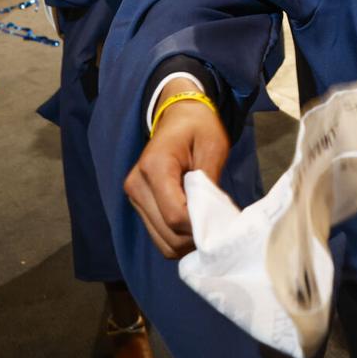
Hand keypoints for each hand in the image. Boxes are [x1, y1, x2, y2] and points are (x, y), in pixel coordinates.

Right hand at [124, 81, 228, 258]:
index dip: (200, 226)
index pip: (175, 215)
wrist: (179, 116)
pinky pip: (159, 236)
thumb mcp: (213, 147)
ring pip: (163, 241)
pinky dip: (178, 237)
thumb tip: (211, 221)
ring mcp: (134, 196)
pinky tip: (194, 222)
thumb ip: (208, 184)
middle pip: (168, 233)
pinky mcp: (138, 204)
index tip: (222, 220)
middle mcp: (137, 184)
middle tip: (219, 224)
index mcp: (155, 166)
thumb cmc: (199, 127)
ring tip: (207, 222)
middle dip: (196, 236)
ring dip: (187, 240)